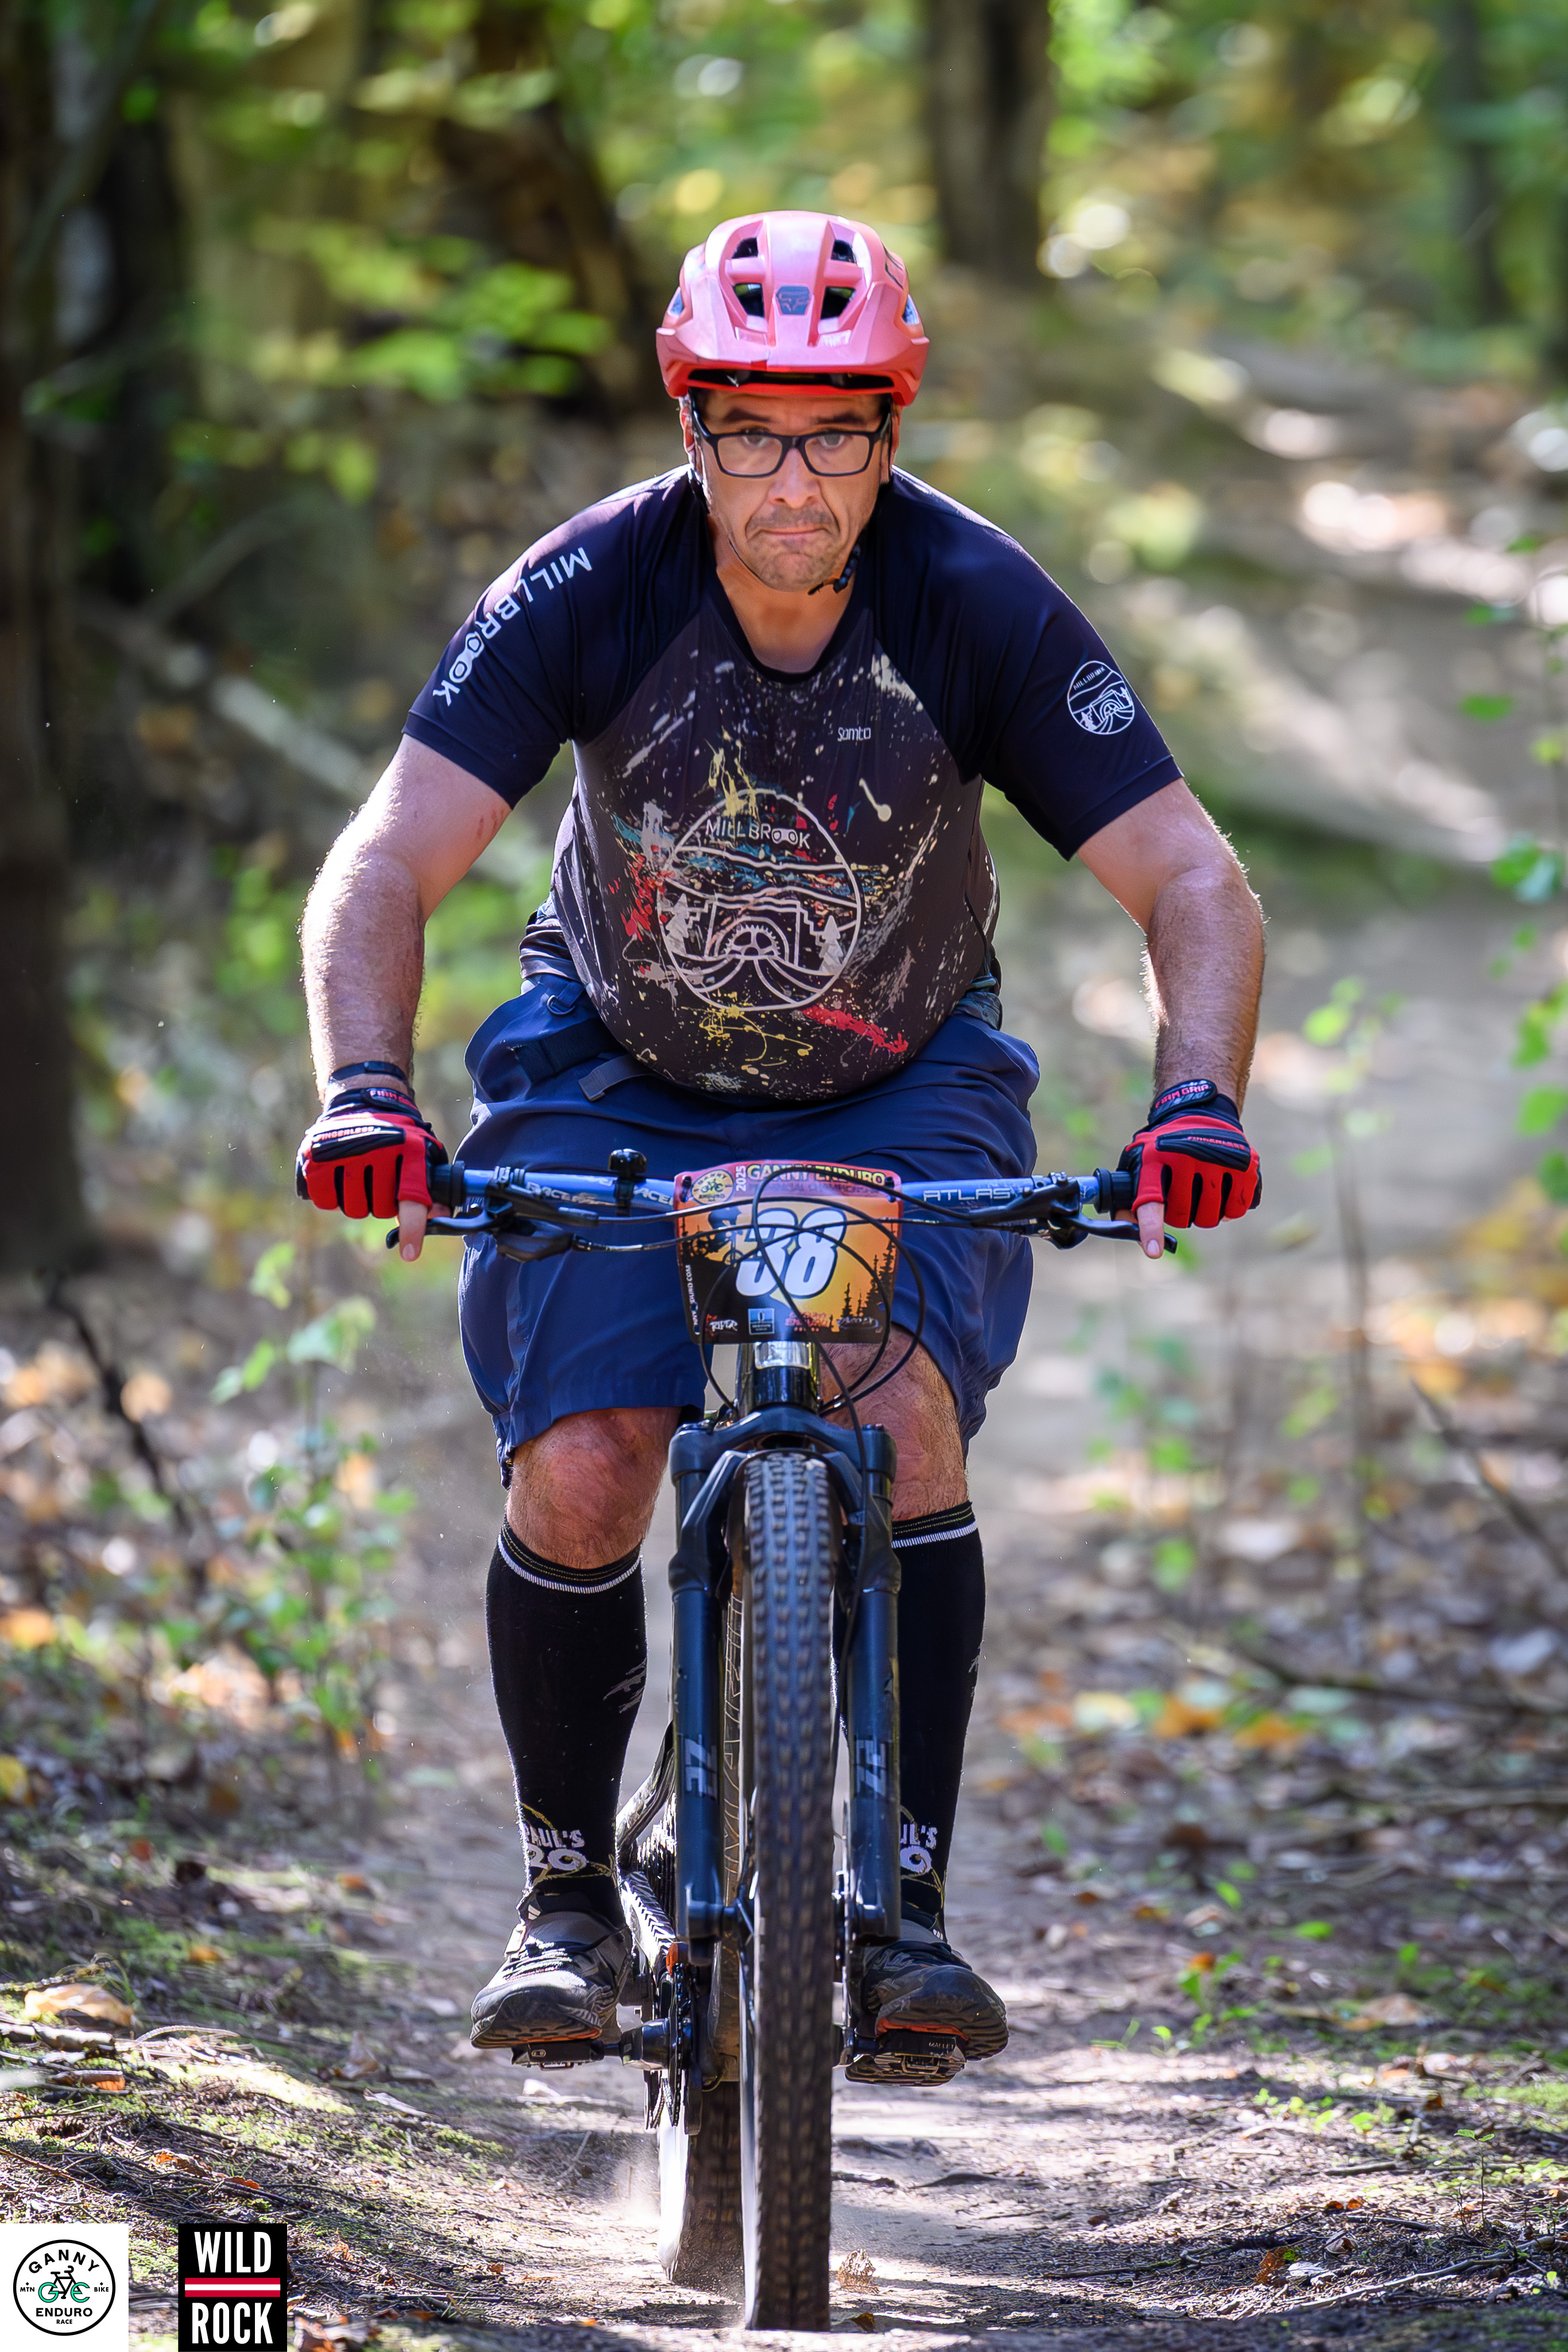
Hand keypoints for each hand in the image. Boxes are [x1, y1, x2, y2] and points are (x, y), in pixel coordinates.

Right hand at [295, 1088, 447, 1261]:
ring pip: (352, 1208)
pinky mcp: (316, 1155)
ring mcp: (344, 1151)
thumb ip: (431, 1190)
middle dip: (380, 1203)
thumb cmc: (399, 1138)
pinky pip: (325, 1200)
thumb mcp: (424, 1157)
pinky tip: (337, 1175)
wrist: (362, 1100)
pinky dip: (331, 1196)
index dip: (412, 1229)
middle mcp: (377, 1149)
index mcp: (410, 1150)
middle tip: (379, 1180)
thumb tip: (440, 1220)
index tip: (410, 1254)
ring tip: (359, 1174)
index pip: (412, 1198)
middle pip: (379, 1209)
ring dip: (357, 1200)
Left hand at [1117, 1079, 1259, 1259]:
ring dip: (1205, 1215)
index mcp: (1154, 1159)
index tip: (1153, 1251)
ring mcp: (1217, 1158)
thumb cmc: (1163, 1151)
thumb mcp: (1139, 1167)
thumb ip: (1130, 1201)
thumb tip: (1129, 1232)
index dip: (1151, 1229)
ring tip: (1201, 1195)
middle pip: (1184, 1216)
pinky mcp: (1243, 1164)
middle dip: (1181, 1216)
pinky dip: (1229, 1209)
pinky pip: (1236, 1209)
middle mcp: (1186, 1156)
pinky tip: (1222, 1192)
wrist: (1199, 1114)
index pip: (1151, 1201)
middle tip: (1182, 1199)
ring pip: (1211, 1216)